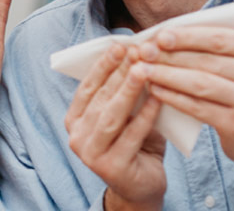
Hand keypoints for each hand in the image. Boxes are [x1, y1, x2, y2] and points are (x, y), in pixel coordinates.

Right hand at [65, 45, 166, 209]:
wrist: (142, 187)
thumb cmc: (136, 145)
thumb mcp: (127, 116)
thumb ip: (125, 94)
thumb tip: (138, 55)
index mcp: (74, 121)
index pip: (87, 88)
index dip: (102, 66)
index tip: (119, 45)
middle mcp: (76, 137)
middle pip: (99, 99)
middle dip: (118, 73)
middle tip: (136, 51)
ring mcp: (91, 155)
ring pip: (111, 116)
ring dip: (128, 91)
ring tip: (144, 70)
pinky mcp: (111, 168)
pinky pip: (131, 136)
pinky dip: (146, 116)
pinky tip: (158, 98)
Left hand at [134, 27, 233, 182]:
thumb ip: (213, 48)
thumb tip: (164, 35)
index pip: (220, 38)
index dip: (187, 36)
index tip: (159, 35)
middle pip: (207, 60)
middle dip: (170, 55)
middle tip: (143, 52)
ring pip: (200, 83)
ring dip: (166, 75)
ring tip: (142, 70)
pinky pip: (197, 107)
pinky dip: (173, 97)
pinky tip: (155, 90)